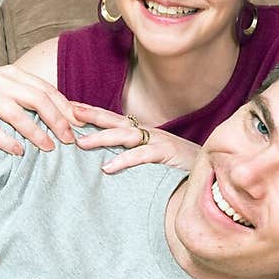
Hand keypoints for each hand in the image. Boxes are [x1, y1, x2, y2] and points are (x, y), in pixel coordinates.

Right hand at [0, 66, 77, 154]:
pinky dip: (6, 140)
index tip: (81, 123)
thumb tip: (61, 112)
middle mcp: (1, 81)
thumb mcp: (3, 87)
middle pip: (37, 99)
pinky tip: (18, 151)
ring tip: (49, 148)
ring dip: (36, 132)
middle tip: (70, 138)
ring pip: (17, 114)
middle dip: (57, 119)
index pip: (46, 89)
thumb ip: (27, 94)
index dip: (65, 106)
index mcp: (13, 74)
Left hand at [70, 104, 199, 173]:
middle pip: (114, 120)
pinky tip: (107, 168)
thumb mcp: (153, 159)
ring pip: (124, 136)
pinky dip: (124, 161)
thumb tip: (106, 161)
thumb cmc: (180, 167)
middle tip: (67, 111)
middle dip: (90, 115)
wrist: (211, 171)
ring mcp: (158, 142)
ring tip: (80, 142)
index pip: (113, 120)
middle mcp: (148, 133)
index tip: (69, 107)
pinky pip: (141, 156)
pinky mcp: (166, 155)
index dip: (92, 113)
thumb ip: (134, 156)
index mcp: (143, 133)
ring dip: (101, 137)